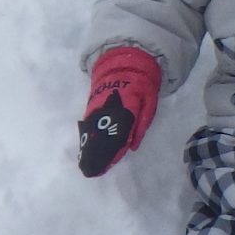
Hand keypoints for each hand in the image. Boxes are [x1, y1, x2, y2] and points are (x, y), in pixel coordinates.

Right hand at [78, 47, 162, 177]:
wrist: (123, 63)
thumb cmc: (140, 85)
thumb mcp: (149, 102)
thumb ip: (141, 123)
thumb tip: (132, 146)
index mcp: (125, 107)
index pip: (117, 133)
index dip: (112, 151)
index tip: (106, 165)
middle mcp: (107, 109)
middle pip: (100, 134)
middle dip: (96, 154)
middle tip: (90, 172)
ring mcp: (97, 108)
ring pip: (92, 131)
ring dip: (89, 149)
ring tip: (86, 166)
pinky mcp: (91, 107)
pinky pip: (89, 125)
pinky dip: (87, 138)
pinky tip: (85, 150)